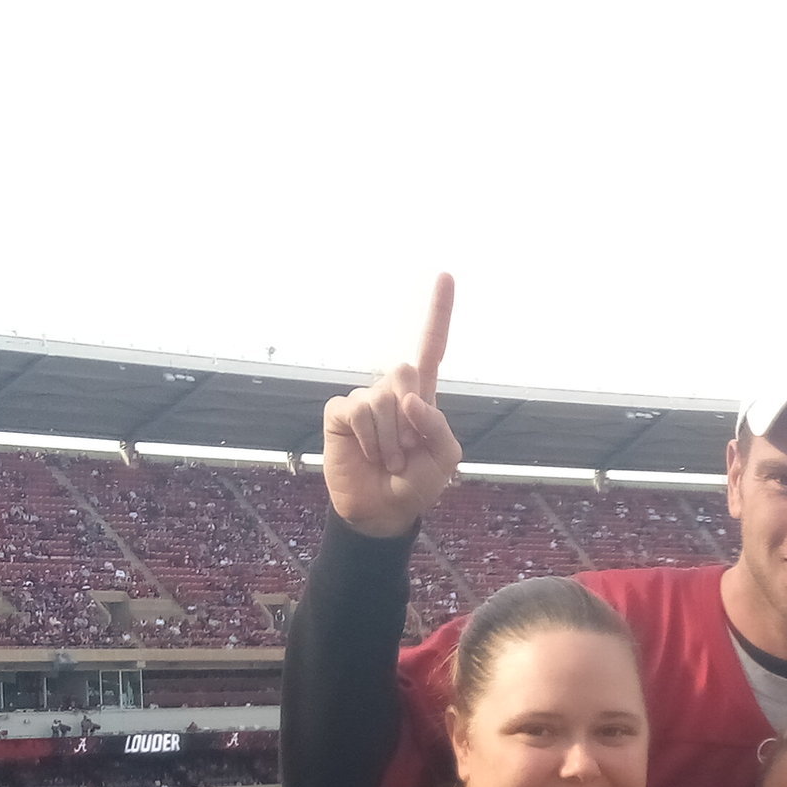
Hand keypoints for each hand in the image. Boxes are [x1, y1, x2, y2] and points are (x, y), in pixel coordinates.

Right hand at [321, 274, 462, 538]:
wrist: (382, 511)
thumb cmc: (416, 485)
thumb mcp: (445, 460)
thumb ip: (439, 426)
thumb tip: (410, 398)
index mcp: (422, 397)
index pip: (432, 348)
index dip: (439, 313)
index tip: (446, 274)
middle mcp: (392, 391)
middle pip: (404, 371)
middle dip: (410, 417)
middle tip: (406, 450)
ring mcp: (364, 400)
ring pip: (381, 398)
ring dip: (390, 439)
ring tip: (388, 460)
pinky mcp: (340, 412)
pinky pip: (357, 410)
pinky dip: (368, 438)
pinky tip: (368, 453)